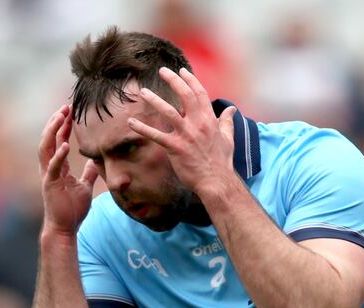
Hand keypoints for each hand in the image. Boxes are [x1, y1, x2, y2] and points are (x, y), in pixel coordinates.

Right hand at [38, 104, 97, 235]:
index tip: (71, 111)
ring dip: (52, 131)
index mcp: (58, 167)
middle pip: (50, 139)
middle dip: (56, 122)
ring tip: (60, 117)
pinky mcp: (50, 184)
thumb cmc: (72, 209)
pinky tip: (65, 145)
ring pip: (46, 148)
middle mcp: (50, 168)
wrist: (65, 228)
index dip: (64, 126)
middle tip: (65, 107)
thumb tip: (96, 161)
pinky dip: (59, 155)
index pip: (59, 140)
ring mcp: (48, 175)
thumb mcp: (85, 186)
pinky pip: (53, 167)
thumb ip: (89, 173)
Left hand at [127, 67, 236, 194]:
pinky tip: (131, 122)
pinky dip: (142, 128)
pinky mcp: (176, 148)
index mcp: (210, 120)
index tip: (181, 71)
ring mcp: (186, 135)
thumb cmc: (222, 161)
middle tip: (162, 71)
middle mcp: (198, 124)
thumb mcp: (228, 138)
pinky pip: (156, 135)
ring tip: (143, 92)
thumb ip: (227, 122)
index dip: (190, 80)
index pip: (200, 93)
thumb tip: (231, 109)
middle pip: (185, 95)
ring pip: (168, 111)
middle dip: (173, 80)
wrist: (216, 181)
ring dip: (154, 100)